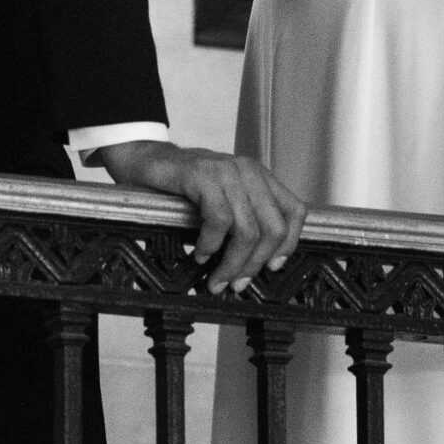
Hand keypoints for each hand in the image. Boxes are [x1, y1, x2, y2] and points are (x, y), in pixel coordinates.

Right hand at [94, 141, 307, 295]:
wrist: (147, 159)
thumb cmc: (185, 186)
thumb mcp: (224, 197)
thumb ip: (243, 217)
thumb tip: (254, 264)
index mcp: (260, 177)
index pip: (295, 211)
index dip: (289, 244)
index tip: (273, 267)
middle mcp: (249, 171)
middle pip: (273, 227)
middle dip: (256, 263)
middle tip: (237, 284)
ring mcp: (227, 171)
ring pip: (247, 229)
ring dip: (232, 263)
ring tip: (217, 279)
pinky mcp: (203, 175)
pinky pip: (219, 220)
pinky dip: (211, 244)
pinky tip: (200, 254)